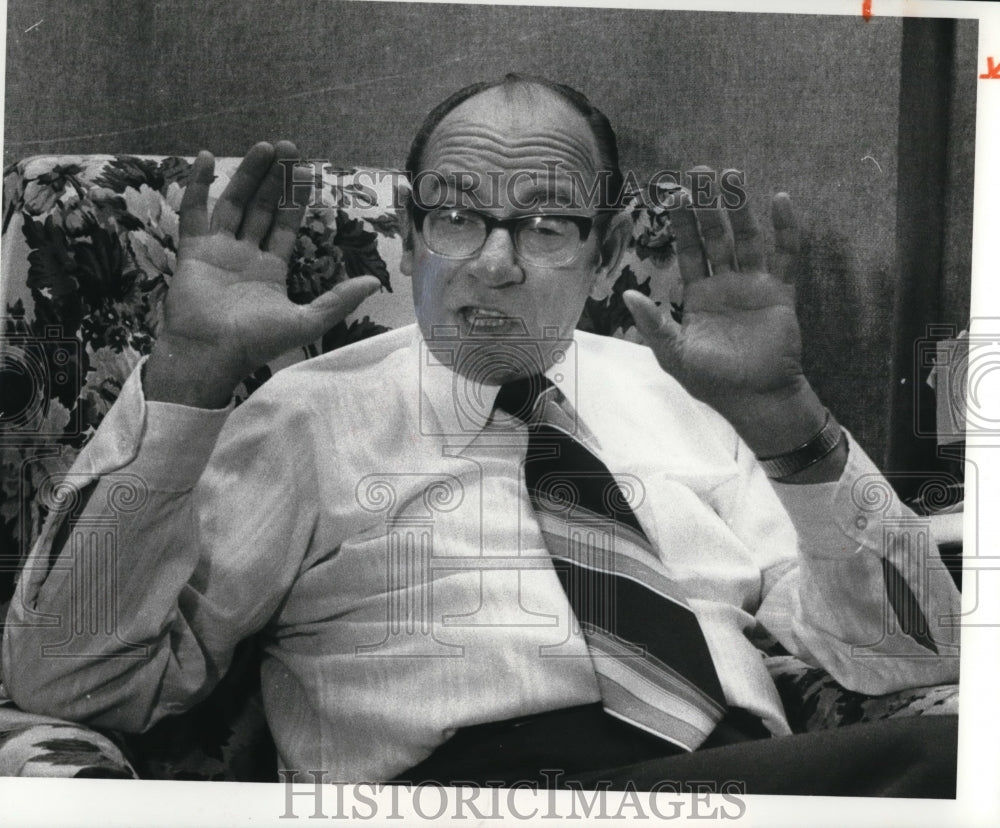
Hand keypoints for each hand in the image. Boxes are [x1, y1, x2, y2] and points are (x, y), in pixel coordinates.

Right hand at [145, 142, 379, 406]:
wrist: (210, 353)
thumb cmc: (257, 341)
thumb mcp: (308, 320)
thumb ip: (339, 299)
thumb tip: (374, 282)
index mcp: (271, 269)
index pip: (287, 226)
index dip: (297, 199)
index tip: (307, 171)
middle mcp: (245, 255)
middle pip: (262, 208)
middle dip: (275, 179)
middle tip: (287, 147)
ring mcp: (218, 250)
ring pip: (234, 203)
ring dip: (248, 175)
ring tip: (264, 148)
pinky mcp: (192, 249)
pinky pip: (194, 211)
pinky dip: (198, 184)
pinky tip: (209, 158)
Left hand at [623, 174, 832, 460]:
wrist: (755, 398)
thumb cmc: (712, 380)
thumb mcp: (674, 353)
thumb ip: (654, 323)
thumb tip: (629, 295)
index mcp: (699, 294)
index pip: (690, 249)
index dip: (683, 221)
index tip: (674, 191)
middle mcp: (726, 284)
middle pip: (716, 236)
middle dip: (709, 205)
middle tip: (702, 171)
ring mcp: (755, 286)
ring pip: (747, 239)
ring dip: (741, 208)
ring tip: (733, 176)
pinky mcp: (781, 293)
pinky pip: (786, 255)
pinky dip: (785, 228)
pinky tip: (779, 199)